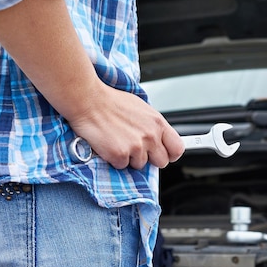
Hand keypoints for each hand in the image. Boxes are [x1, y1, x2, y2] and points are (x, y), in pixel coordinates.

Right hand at [68, 83, 184, 168]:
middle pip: (161, 162)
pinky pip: (122, 166)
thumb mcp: (141, 109)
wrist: (88, 100)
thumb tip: (159, 138)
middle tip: (135, 148)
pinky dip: (114, 158)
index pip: (177, 148)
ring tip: (118, 140)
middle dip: (149, 158)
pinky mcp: (120, 155)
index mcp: (158, 123)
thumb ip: (153, 126)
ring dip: (129, 157)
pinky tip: (109, 144)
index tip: (165, 154)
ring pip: (140, 165)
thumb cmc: (111, 102)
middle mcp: (150, 136)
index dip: (171, 154)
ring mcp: (136, 146)